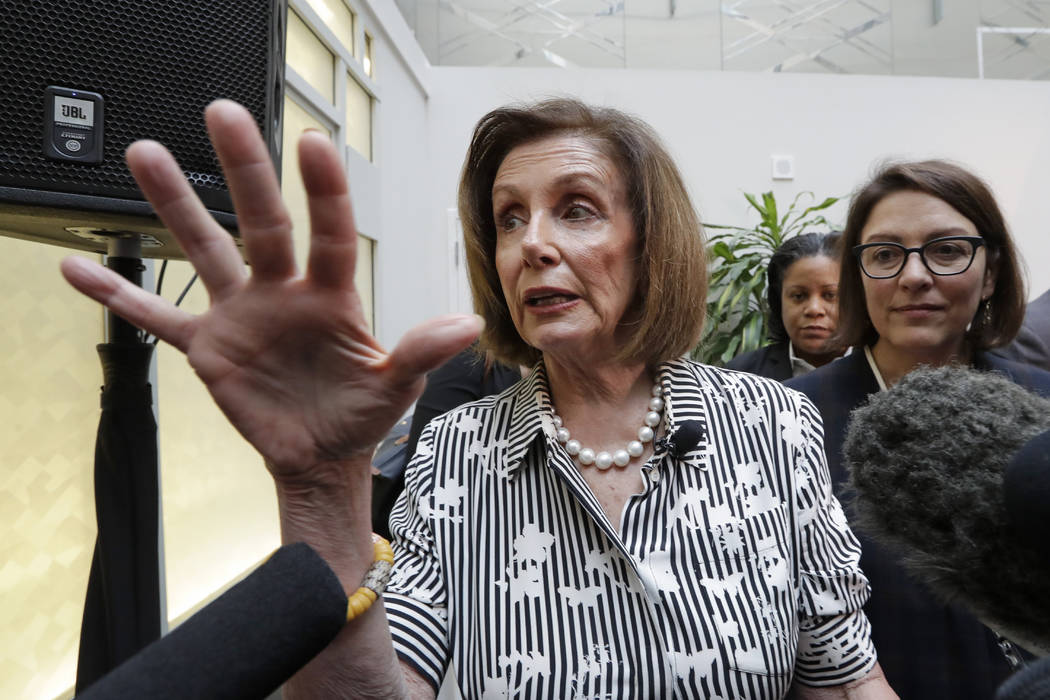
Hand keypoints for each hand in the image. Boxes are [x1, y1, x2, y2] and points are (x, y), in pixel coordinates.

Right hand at [61, 100, 480, 485]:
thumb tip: (467, 324)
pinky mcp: (209, 347)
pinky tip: (78, 268)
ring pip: (204, 249)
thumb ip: (420, 353)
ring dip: (175, 205)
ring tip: (146, 155)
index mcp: (332, 296)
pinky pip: (157, 316)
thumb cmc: (362, 415)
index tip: (315, 143)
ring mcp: (242, 314)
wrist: (321, 454)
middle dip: (245, 169)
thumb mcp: (397, 387)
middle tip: (224, 113)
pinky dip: (119, 295)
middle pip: (261, 221)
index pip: (330, 233)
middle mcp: (283, 292)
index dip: (324, 191)